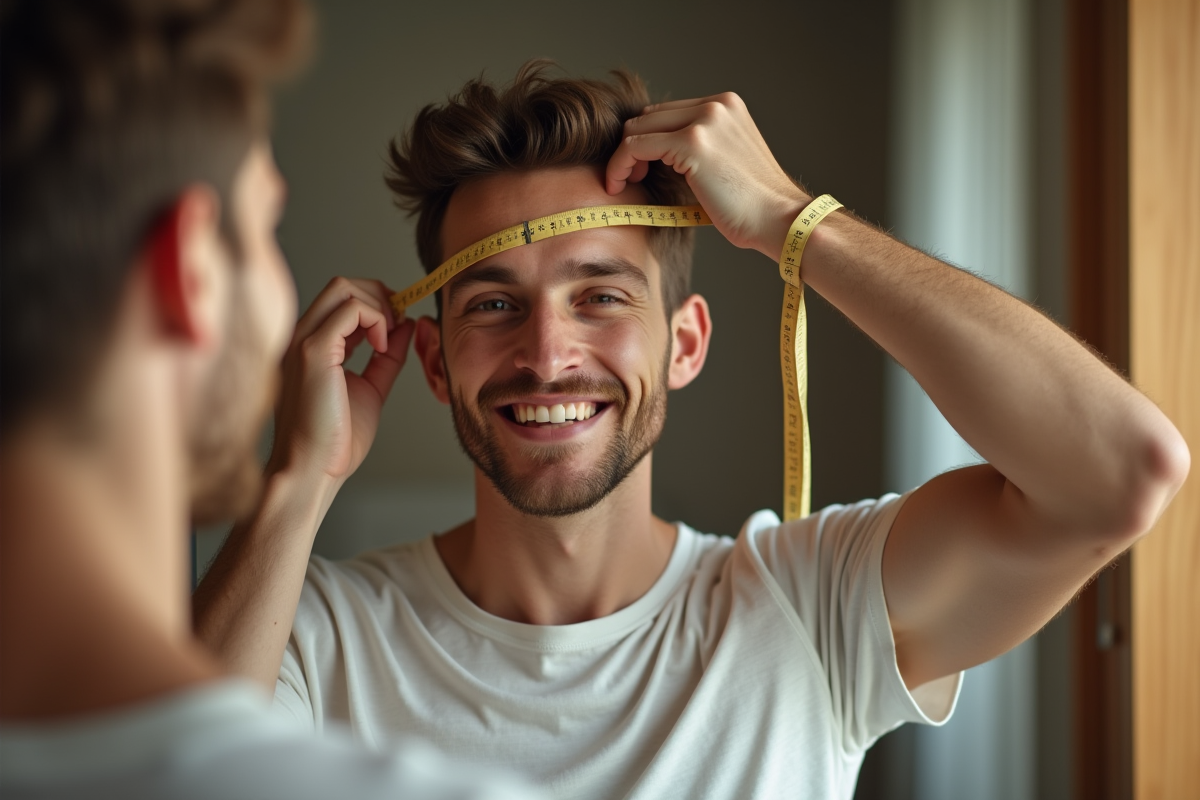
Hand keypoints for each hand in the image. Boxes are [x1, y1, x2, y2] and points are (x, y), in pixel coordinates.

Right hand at [268, 277, 414, 485]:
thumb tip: (406, 326)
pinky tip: (382, 347)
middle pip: (342, 285)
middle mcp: (302, 336)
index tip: (398, 326)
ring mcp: (303, 341)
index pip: (342, 299)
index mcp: (311, 344)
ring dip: (380, 307)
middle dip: (381, 296)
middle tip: (400, 325)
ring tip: (390, 339)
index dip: (377, 304)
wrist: (314, 470)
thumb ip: (386, 356)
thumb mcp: (371, 387)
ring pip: (344, 289)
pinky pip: (350, 310)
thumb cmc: (336, 439)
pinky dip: (376, 320)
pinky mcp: (313, 351)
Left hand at [606, 93, 809, 260]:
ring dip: (623, 156)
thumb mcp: (726, 161)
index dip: (647, 139)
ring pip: (638, 128)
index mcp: (726, 105)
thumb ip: (699, 147)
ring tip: (624, 183)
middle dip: (632, 147)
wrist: (779, 220)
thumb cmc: (754, 205)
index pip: (667, 112)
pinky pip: (636, 146)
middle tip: (629, 178)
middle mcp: (716, 105)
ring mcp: (705, 120)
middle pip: (649, 117)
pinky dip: (619, 165)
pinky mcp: (692, 142)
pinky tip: (619, 185)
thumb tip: (657, 154)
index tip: (641, 168)